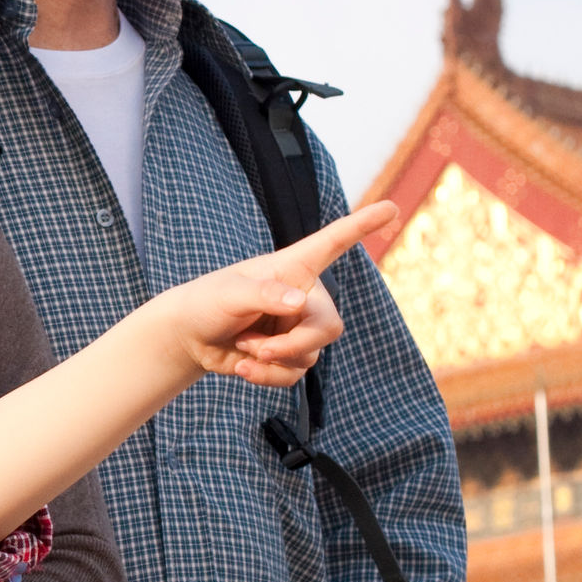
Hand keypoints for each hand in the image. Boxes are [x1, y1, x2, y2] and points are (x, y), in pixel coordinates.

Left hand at [148, 203, 398, 388]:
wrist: (189, 337)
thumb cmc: (207, 301)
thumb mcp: (230, 293)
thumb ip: (264, 295)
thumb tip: (300, 303)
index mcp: (292, 267)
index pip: (332, 244)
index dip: (361, 226)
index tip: (391, 206)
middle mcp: (303, 296)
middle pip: (329, 326)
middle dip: (295, 344)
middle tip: (259, 347)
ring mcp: (298, 328)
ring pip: (311, 354)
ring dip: (272, 359)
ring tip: (242, 346)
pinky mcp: (289, 355)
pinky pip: (295, 374)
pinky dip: (268, 375)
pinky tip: (242, 367)